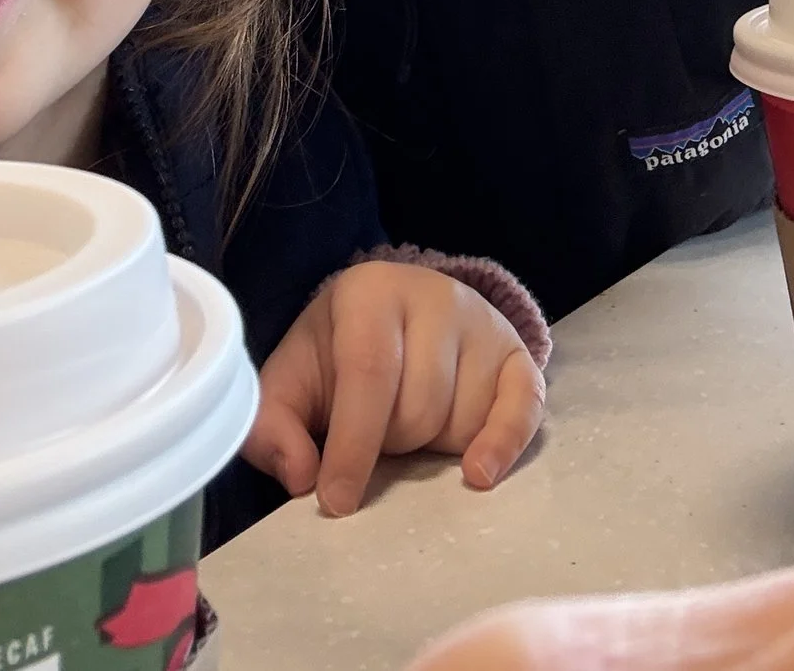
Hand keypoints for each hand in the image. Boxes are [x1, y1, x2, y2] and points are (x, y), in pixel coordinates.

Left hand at [243, 260, 544, 516]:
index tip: (337, 501)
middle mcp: (435, 296)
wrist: (395, 317)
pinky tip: (477, 474)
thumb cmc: (337, 356)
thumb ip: (271, 427)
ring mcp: (484, 323)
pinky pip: (522, 409)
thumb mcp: (291, 381)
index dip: (352, 445)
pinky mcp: (518, 354)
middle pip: (419, 405)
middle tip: (379, 439)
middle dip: (393, 445)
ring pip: (464, 417)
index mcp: (370, 293)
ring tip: (414, 426)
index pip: (369, 374)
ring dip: (434, 447)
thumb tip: (299, 476)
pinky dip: (501, 446)